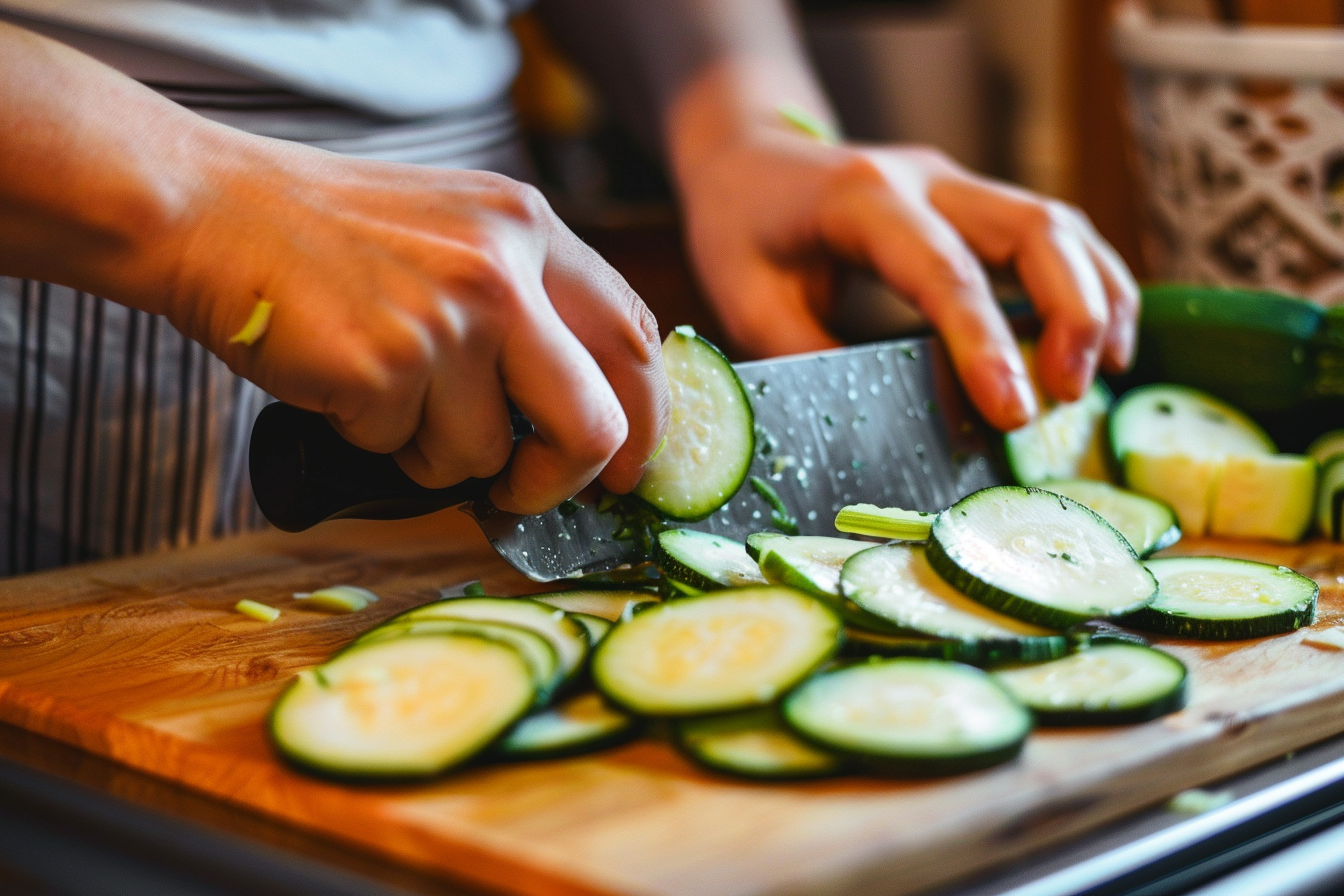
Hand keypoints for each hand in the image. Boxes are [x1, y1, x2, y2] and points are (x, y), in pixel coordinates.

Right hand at [162, 137, 669, 513]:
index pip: (633, 337)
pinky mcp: (386, 368)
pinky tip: (343, 383)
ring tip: (387, 393)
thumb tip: (587, 408)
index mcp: (530, 227)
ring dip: (437, 454)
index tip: (631, 464)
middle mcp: (504, 270)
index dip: (646, 417)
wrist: (212, 212)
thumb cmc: (331, 236)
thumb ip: (527, 297)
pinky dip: (375, 443)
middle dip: (570, 479)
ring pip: (488, 456)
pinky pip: (407, 456)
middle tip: (531, 491)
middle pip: (597, 423)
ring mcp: (448, 320)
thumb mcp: (456, 229)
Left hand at [673, 131, 1138, 430]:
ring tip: (1105, 373)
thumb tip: (868, 426)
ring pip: (1058, 222)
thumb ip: (804, 354)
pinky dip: (1088, 283)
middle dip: (1071, 311)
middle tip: (1071, 395)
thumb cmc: (741, 230)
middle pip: (1034, 226)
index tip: (1017, 413)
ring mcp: (958, 183)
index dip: (987, 343)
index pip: (944, 271)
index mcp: (864, 199)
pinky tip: (1098, 342)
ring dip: (1096, 295)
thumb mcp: (746, 298)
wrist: (749, 158)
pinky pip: (1052, 233)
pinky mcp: (975, 201)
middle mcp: (926, 177)